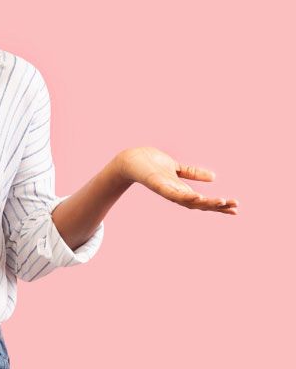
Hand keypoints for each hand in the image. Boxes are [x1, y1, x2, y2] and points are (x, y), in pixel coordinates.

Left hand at [116, 146, 238, 213]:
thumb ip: (192, 173)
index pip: (203, 202)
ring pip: (188, 201)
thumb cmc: (151, 165)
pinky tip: (196, 196)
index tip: (236, 208)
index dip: (219, 206)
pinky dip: (183, 196)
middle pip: (199, 205)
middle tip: (235, 206)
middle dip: (217, 206)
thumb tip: (214, 177)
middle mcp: (175, 194)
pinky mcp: (156, 184)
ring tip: (221, 201)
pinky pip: (170, 193)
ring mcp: (166, 190)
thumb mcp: (177, 168)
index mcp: (181, 191)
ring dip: (204, 202)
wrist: (130, 160)